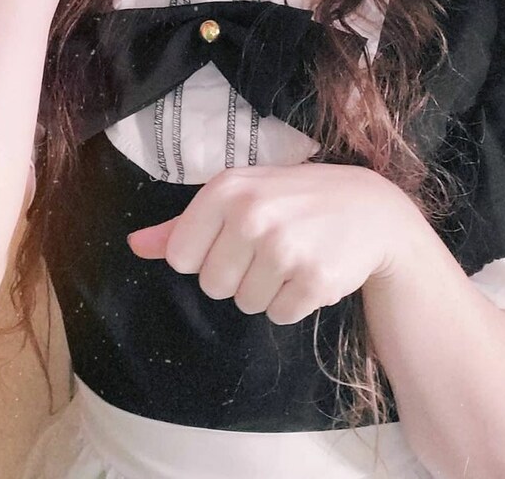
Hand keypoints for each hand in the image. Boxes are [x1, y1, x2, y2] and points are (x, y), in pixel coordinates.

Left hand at [127, 163, 420, 323]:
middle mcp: (251, 214)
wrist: (370, 209)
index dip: (207, 255)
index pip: (180, 257)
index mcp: (225, 188)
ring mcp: (284, 247)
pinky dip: (294, 301)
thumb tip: (133, 245)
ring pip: (245, 303)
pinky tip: (312, 270)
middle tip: (269, 247)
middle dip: (237, 275)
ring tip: (293, 255)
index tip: (235, 236)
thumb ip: (182, 225)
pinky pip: (280, 315)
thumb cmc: (293, 199)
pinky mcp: (313, 279)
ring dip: (267, 289)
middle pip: (211, 286)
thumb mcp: (238, 195)